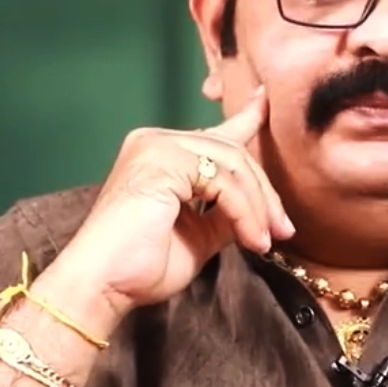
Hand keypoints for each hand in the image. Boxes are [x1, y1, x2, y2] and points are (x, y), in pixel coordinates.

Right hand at [35, 87, 293, 328]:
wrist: (104, 284)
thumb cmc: (143, 266)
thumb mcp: (200, 235)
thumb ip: (226, 213)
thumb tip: (261, 209)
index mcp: (161, 153)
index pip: (215, 133)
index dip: (247, 117)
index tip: (267, 101)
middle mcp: (156, 140)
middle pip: (231, 150)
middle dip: (263, 192)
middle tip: (283, 229)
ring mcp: (157, 146)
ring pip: (232, 163)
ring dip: (257, 206)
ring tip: (267, 241)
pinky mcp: (162, 160)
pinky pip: (222, 181)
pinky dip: (244, 211)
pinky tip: (251, 239)